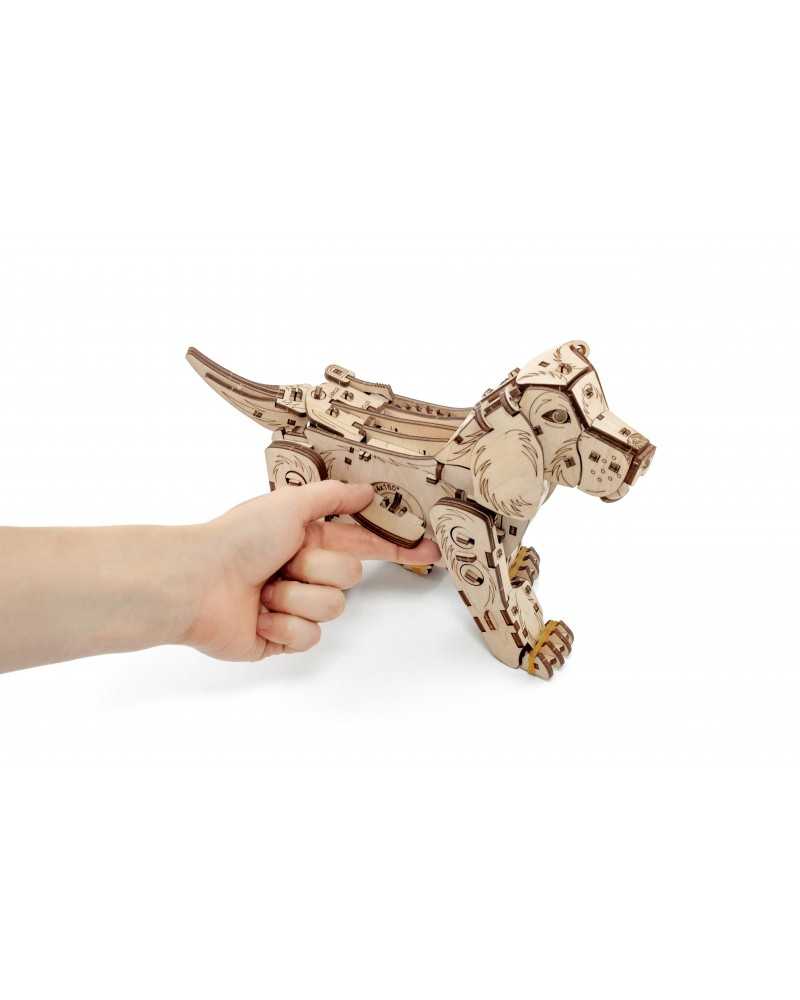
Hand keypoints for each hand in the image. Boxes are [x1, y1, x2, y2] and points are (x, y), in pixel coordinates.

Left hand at [181, 481, 439, 661]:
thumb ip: (333, 496)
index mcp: (308, 539)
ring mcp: (294, 607)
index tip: (427, 550)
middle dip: (319, 569)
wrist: (198, 583)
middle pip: (350, 578)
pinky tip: (259, 615)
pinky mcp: (281, 639)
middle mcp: (303, 571)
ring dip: (297, 597)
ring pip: (331, 608)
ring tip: (265, 590)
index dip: (394, 547)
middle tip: (285, 561)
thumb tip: (366, 491)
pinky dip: (284, 625)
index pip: (362, 544)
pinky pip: (309, 637)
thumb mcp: (290, 504)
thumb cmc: (239, 538)